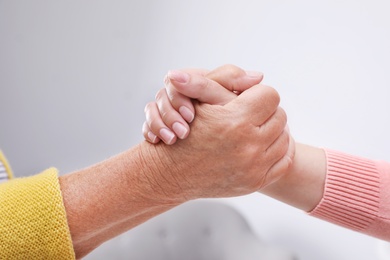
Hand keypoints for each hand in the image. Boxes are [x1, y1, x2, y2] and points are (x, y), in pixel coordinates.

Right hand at [141, 80, 292, 198]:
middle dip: (266, 111)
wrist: (173, 173)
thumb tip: (259, 75)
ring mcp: (254, 167)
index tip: (248, 98)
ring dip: (273, 130)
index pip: (270, 96)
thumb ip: (224, 79)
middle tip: (251, 113)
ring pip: (284, 137)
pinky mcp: (256, 182)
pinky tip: (265, 144)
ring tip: (256, 127)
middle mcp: (248, 146)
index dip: (258, 93)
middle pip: (280, 115)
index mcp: (235, 121)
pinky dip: (278, 150)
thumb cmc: (183, 134)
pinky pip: (285, 160)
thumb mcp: (198, 100)